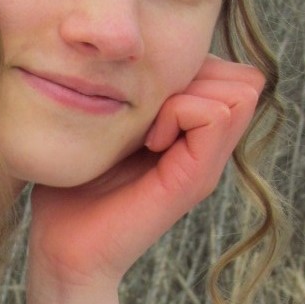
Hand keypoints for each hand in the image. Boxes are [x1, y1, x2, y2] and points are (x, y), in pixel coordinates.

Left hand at [29, 55, 264, 288]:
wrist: (62, 248)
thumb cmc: (73, 186)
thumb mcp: (107, 127)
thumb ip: (132, 96)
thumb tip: (135, 55)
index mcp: (190, 137)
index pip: (229, 71)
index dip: (192, 65)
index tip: (146, 93)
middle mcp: (207, 150)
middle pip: (243, 79)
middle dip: (198, 74)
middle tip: (152, 106)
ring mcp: (205, 166)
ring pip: (238, 91)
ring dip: (189, 91)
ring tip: (149, 125)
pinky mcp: (193, 180)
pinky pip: (214, 115)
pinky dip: (180, 111)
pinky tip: (148, 138)